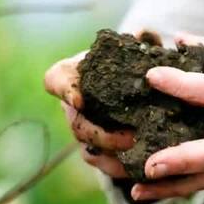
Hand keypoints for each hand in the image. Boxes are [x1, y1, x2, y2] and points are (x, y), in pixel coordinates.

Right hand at [42, 50, 134, 178]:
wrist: (135, 84)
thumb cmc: (129, 60)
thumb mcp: (135, 48)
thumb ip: (141, 40)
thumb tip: (147, 34)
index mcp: (73, 76)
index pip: (56, 80)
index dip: (65, 90)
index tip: (81, 98)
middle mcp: (73, 106)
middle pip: (78, 125)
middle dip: (103, 134)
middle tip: (130, 137)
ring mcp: (83, 130)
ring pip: (89, 150)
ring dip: (112, 157)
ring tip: (138, 157)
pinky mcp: (98, 150)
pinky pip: (103, 165)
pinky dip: (120, 169)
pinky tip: (141, 170)